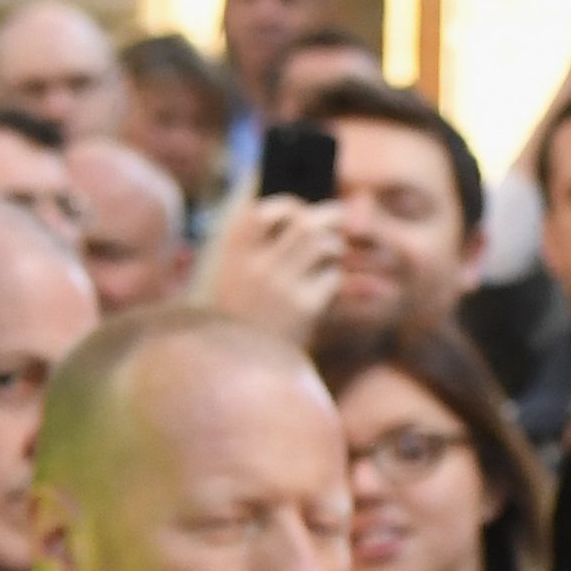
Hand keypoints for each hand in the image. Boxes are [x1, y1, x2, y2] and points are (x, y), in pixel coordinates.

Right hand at [208, 195, 344, 341]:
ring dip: (334, 245)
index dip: (289, 206)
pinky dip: (334, 275)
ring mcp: (279, 286)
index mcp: (232, 251)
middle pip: (303, 223)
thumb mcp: (233, 272)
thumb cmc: (238, 312)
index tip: (300, 212)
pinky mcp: (304, 308)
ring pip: (322, 245)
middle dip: (327, 217)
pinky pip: (332, 277)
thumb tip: (300, 213)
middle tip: (338, 218)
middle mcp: (255, 265)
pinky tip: (328, 283)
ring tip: (334, 252)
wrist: (236, 365)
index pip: (264, 211)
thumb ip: (257, 243)